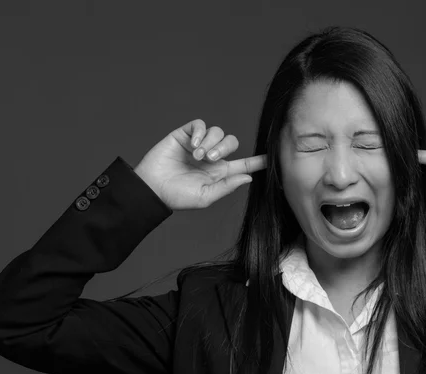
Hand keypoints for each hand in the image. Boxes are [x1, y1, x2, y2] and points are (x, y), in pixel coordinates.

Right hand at [134, 119, 265, 210]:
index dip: (258, 161)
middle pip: (232, 142)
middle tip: (210, 159)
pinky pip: (200, 125)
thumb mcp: (205, 197)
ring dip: (210, 142)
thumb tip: (248, 177)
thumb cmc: (177, 197)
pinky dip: (200, 133)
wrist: (152, 189)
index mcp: (220, 173)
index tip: (273, 157)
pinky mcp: (184, 135)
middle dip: (225, 148)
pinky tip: (193, 145)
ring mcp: (198, 145)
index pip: (244, 164)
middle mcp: (211, 157)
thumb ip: (227, 186)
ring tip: (197, 155)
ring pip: (217, 132)